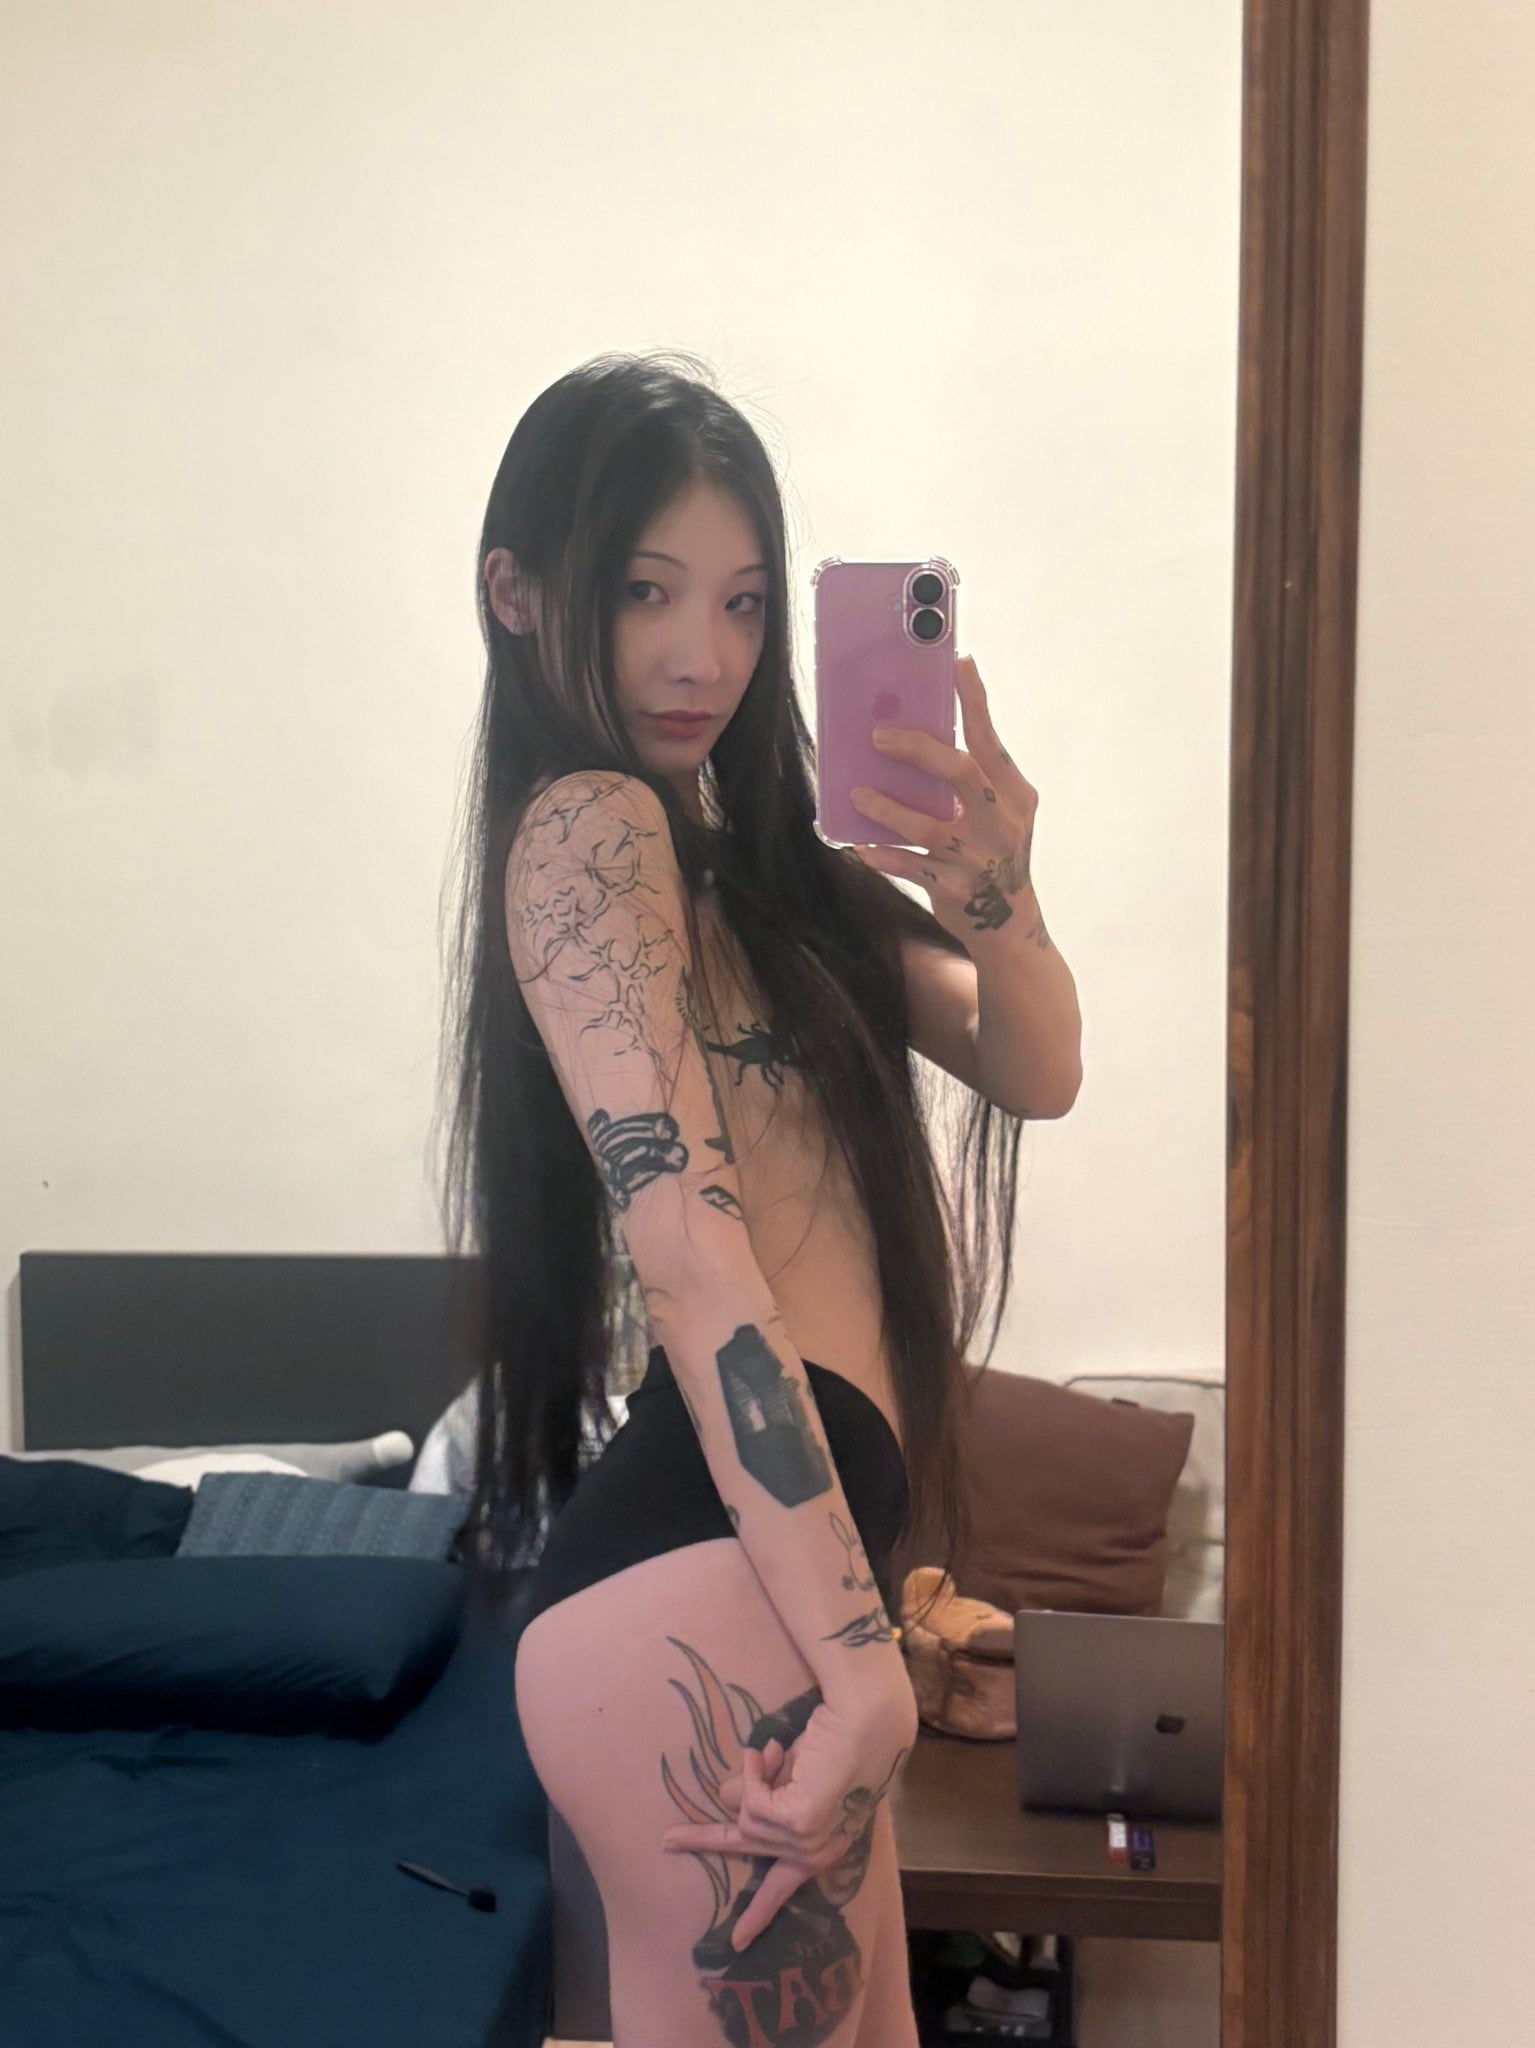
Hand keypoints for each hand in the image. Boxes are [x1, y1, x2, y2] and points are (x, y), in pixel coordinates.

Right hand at [659, 1679, 916, 1950]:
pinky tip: (770, 1751)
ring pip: (745, 1815)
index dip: (758, 1913)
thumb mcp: (794, 1775)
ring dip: (752, 1775)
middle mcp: (814, 1852)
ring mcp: (805, 1843)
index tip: (739, 1942)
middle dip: (703, 1840)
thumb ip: (764, 1794)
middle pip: (745, 1847)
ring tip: (773, 1751)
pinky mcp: (797, 1825)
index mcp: (822, 1845)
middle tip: (667, 1840)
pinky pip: (750, 1800)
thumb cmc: (840, 1740)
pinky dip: (752, 1771)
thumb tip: (725, 1800)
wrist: (868, 1719)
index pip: (783, 1887)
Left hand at [847, 653, 1039, 948]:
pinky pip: (910, 868)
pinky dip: (883, 856)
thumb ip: (974, 778)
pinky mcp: (955, 888)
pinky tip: (859, 846)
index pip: (992, 740)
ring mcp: (979, 859)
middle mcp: (1002, 823)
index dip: (975, 701)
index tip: (959, 663)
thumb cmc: (995, 853)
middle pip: (962, 772)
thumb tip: (920, 731)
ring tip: (857, 795)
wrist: (1009, 924)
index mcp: (1015, 795)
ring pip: (928, 826)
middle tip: (879, 735)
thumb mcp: (1000, 811)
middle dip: (919, 750)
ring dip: (887, 808)